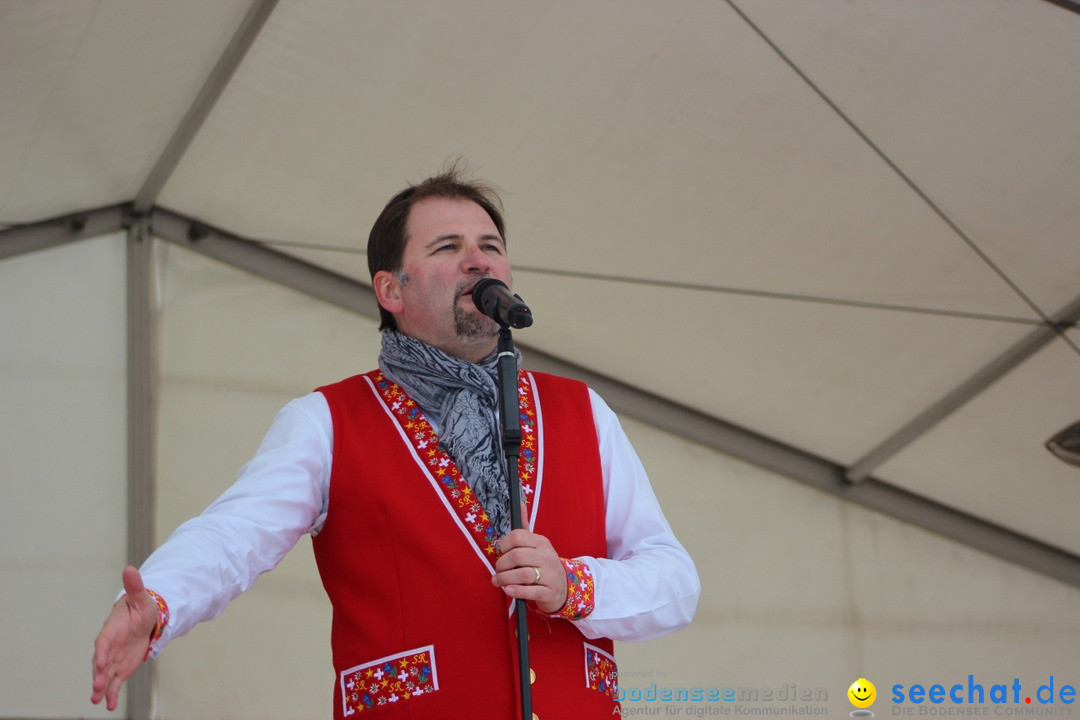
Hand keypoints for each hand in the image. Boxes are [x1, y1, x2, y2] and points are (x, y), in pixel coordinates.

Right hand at [91, 566, 158, 710]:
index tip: (99, 663)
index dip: (100, 652)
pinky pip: (113, 682)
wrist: (144, 620)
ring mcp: (113, 659)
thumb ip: (135, 587)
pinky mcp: (119, 668)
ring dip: (101, 687)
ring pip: (104, 675)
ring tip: (97, 700)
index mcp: (112, 630)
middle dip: (98, 674)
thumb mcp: (142, 597)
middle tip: (96, 686)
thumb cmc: (141, 608)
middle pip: (101, 662)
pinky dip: (110, 693)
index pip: (103, 642)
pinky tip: (107, 705)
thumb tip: (130, 568)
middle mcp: (109, 647)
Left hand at [491, 523, 566, 614]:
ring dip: (505, 579)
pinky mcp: (549, 592)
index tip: (500, 552)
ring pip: (523, 575)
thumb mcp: (536, 544)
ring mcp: (550, 575)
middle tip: (498, 571)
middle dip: (501, 565)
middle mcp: (547, 556)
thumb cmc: (543, 563)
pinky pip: (531, 592)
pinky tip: (508, 590)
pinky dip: (516, 591)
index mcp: (541, 542)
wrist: (564, 587)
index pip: (518, 536)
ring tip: (498, 582)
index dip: (504, 544)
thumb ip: (524, 527)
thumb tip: (518, 502)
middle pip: (517, 556)